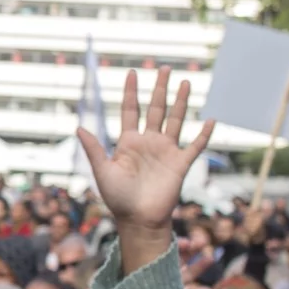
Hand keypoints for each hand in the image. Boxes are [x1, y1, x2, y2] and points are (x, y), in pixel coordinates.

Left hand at [78, 70, 213, 271]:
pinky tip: (210, 120)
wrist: (138, 220)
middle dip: (159, 89)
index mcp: (128, 142)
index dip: (130, 92)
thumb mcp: (102, 171)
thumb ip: (94, 149)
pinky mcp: (180, 163)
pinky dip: (203, 134)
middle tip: (164, 68)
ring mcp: (165, 151)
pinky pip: (195, 145)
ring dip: (180, 102)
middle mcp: (148, 142)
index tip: (132, 72)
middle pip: (155, 109)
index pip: (129, 110)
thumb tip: (78, 127)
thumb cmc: (117, 198)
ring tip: (185, 83)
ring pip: (175, 120)